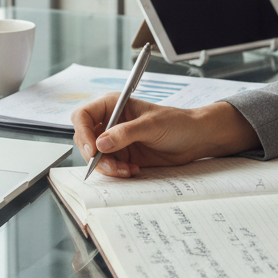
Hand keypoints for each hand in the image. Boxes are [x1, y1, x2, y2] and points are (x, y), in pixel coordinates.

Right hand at [71, 95, 258, 177]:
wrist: (194, 139)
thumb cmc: (176, 122)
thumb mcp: (151, 125)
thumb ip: (126, 133)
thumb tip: (101, 143)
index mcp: (113, 105)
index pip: (83, 116)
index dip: (83, 133)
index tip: (93, 150)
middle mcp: (110, 122)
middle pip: (85, 139)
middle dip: (95, 156)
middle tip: (111, 166)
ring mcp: (115, 140)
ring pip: (95, 157)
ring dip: (107, 167)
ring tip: (127, 170)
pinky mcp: (123, 155)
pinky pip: (109, 167)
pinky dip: (117, 172)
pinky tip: (133, 170)